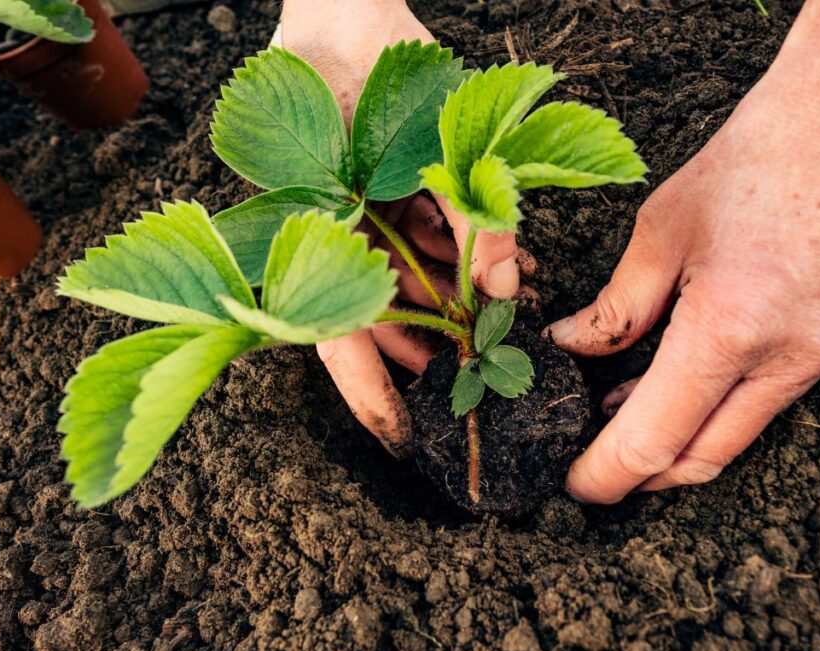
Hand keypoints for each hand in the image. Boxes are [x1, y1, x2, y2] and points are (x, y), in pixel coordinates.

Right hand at [279, 0, 524, 451]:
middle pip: (383, 319)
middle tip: (482, 375)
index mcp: (307, 240)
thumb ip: (467, 218)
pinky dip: (470, 255)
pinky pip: (431, 240)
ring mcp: (364, 217)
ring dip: (463, 301)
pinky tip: (512, 268)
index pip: (334, 336)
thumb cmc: (348, 68)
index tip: (404, 439)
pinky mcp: (394, 192)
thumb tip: (508, 290)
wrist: (344, 8)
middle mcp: (333, 239)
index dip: (370, 393)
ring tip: (511, 317)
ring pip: (415, 283)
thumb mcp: (412, 149)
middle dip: (438, 346)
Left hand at [548, 0, 819, 502]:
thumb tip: (573, 349)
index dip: (605, 475)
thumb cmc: (758, 154)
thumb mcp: (662, 229)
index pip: (653, 442)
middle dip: (640, 474)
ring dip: (680, 437)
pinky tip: (687, 373)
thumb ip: (615, 307)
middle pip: (701, 458)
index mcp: (729, 329)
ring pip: (740, 434)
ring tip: (626, 411)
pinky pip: (773, 398)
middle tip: (595, 460)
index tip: (574, 485)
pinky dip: (722, 403)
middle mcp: (787, 358)